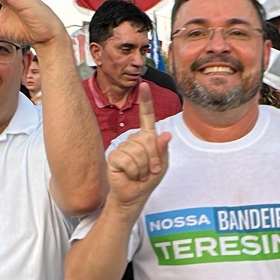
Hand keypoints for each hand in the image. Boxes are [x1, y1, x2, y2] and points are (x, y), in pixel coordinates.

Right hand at [106, 83, 170, 205]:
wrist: (134, 196)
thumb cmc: (148, 179)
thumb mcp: (162, 165)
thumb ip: (163, 150)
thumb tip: (165, 134)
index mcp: (146, 137)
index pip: (146, 116)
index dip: (145, 100)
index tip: (144, 84)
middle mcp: (133, 139)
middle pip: (147, 139)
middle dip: (153, 158)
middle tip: (150, 171)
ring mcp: (122, 146)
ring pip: (138, 151)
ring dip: (143, 168)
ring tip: (140, 174)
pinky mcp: (113, 156)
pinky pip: (127, 160)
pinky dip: (133, 171)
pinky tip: (130, 175)